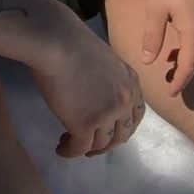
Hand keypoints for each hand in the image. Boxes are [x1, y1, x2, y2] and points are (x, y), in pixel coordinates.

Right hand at [29, 22, 145, 158]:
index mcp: (131, 83)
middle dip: (108, 144)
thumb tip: (96, 92)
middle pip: (122, 134)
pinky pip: (79, 147)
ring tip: (71, 145)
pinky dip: (70, 152)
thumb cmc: (72, 42)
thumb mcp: (103, 60)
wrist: (57, 42)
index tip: (110, 131)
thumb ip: (107, 80)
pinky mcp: (85, 124)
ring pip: (101, 145)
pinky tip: (61, 149)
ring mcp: (106, 115)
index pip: (136, 115)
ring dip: (87, 149)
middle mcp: (124, 101)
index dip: (123, 127)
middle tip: (92, 145)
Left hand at [141, 0, 193, 97]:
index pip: (189, 67)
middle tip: (173, 83)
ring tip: (174, 63)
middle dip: (188, 74)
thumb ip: (152, 38)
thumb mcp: (155, 9)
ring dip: (193, 59)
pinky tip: (182, 40)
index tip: (171, 94)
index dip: (180, 83)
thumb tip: (147, 61)